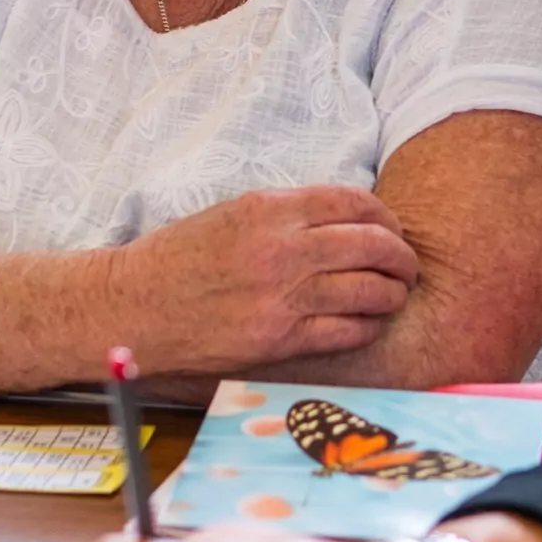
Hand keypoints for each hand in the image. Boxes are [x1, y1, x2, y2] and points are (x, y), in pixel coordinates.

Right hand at [110, 186, 417, 373]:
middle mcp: (283, 248)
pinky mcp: (279, 339)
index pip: (356, 203)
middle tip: (406, 266)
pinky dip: (367, 326)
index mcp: (271, 209)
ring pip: (370, 290)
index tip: (392, 228)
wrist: (134, 306)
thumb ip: (287, 214)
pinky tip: (367, 323)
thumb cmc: (179, 259)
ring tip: (393, 296)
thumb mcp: (232, 214)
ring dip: (392, 294)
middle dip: (401, 257)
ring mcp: (283, 296)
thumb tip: (343, 221)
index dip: (386, 216)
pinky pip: (346, 331)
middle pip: (374, 245)